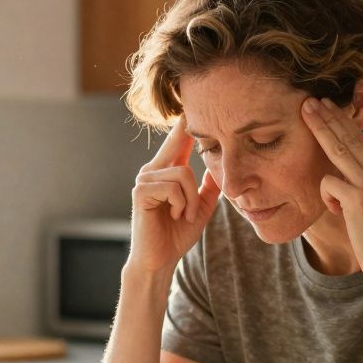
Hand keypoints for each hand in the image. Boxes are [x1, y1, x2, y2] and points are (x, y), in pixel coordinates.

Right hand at [126, 117, 221, 276]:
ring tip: (184, 216)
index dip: (185, 122)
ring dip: (190, 200)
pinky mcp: (141, 192)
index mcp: (166, 171)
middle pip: (182, 149)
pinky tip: (174, 217)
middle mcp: (152, 170)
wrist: (160, 260)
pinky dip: (180, 204)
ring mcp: (144, 179)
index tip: (192, 102)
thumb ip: (209, 186)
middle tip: (191, 195)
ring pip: (182, 173)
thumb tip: (221, 166)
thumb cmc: (177, 234)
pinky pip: (172, 187)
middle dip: (193, 159)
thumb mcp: (200, 207)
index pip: (178, 140)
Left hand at [300, 97, 362, 284]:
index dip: (343, 121)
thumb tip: (344, 169)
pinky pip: (328, 183)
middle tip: (310, 100)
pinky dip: (326, 196)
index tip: (328, 107)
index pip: (362, 139)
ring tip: (305, 114)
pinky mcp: (358, 198)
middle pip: (350, 137)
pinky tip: (337, 211)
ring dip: (319, 130)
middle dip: (328, 116)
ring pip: (338, 148)